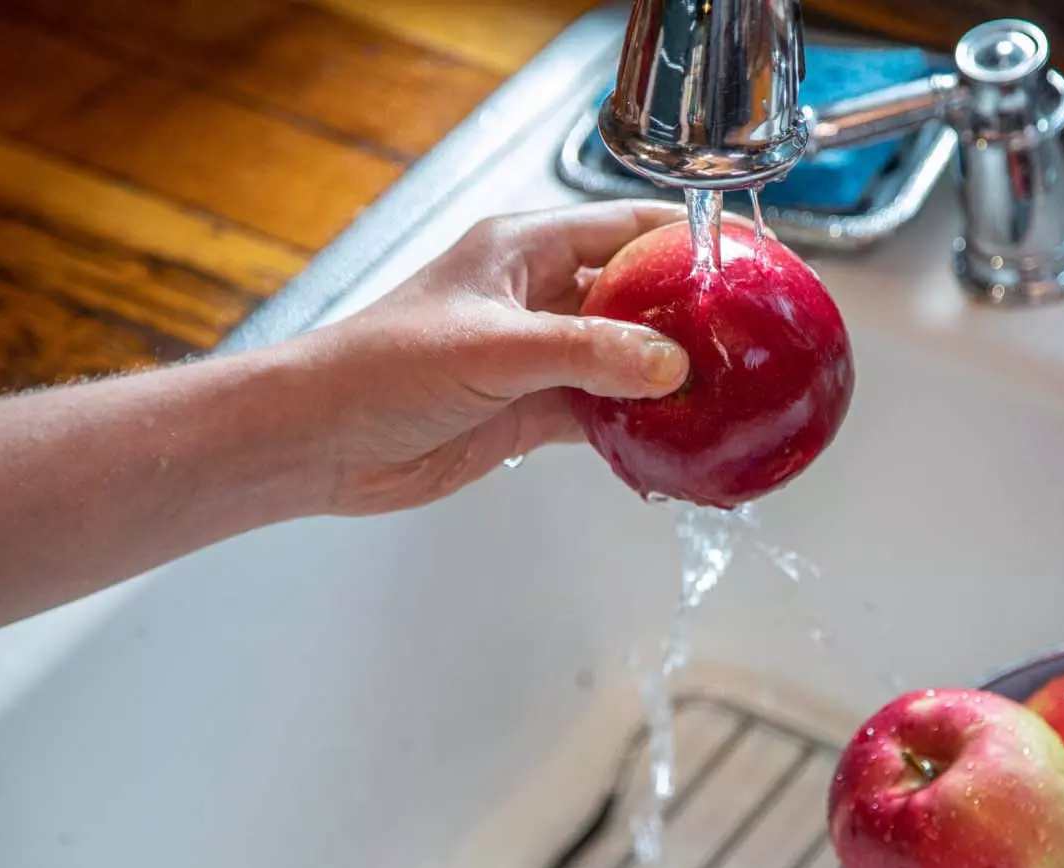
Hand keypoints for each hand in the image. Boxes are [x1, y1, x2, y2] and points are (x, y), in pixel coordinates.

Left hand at [289, 199, 701, 515]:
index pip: (621, 230)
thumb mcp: (493, 349)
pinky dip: (634, 422)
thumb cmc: (379, 369)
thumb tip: (669, 363)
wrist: (319, 443)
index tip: (740, 260)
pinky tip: (671, 432)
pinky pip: (599, 411)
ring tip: (722, 388)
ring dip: (662, 376)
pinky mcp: (529, 411)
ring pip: (620, 359)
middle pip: (630, 296)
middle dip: (684, 315)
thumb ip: (586, 354)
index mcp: (522, 251)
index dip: (680, 240)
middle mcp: (534, 297)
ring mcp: (535, 357)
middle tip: (743, 335)